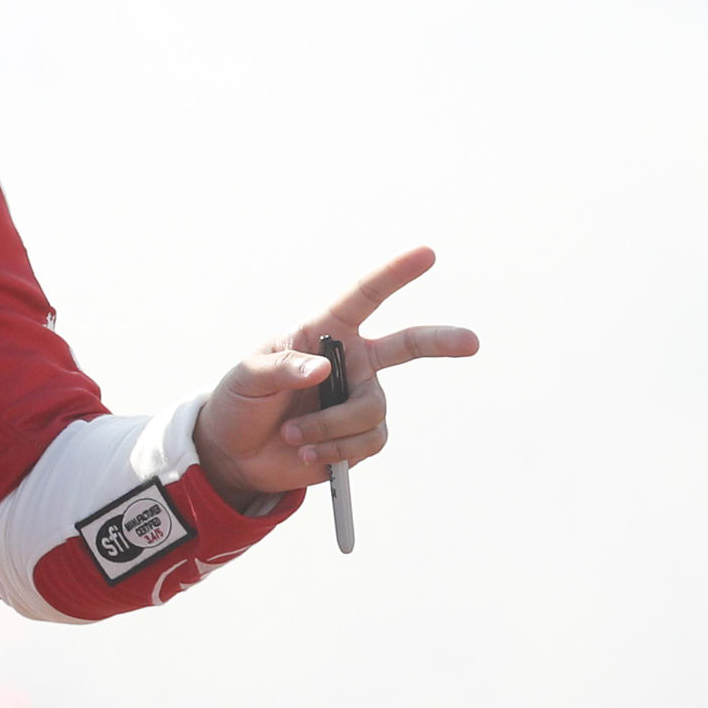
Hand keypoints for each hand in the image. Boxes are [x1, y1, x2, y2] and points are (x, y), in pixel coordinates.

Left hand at [192, 247, 480, 503]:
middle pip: (408, 346)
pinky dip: (336, 449)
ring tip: (293, 434)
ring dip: (331, 426)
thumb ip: (282, 368)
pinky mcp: (360, 437)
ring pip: (371, 410)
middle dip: (441, 341)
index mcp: (325, 332)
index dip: (396, 275)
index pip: (364, 297)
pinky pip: (367, 442)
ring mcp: (359, 399)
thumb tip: (322, 370)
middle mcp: (352, 363)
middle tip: (471, 343)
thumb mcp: (248, 377)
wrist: (237, 452)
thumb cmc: (241, 401)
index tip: (426, 254)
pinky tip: (308, 451)